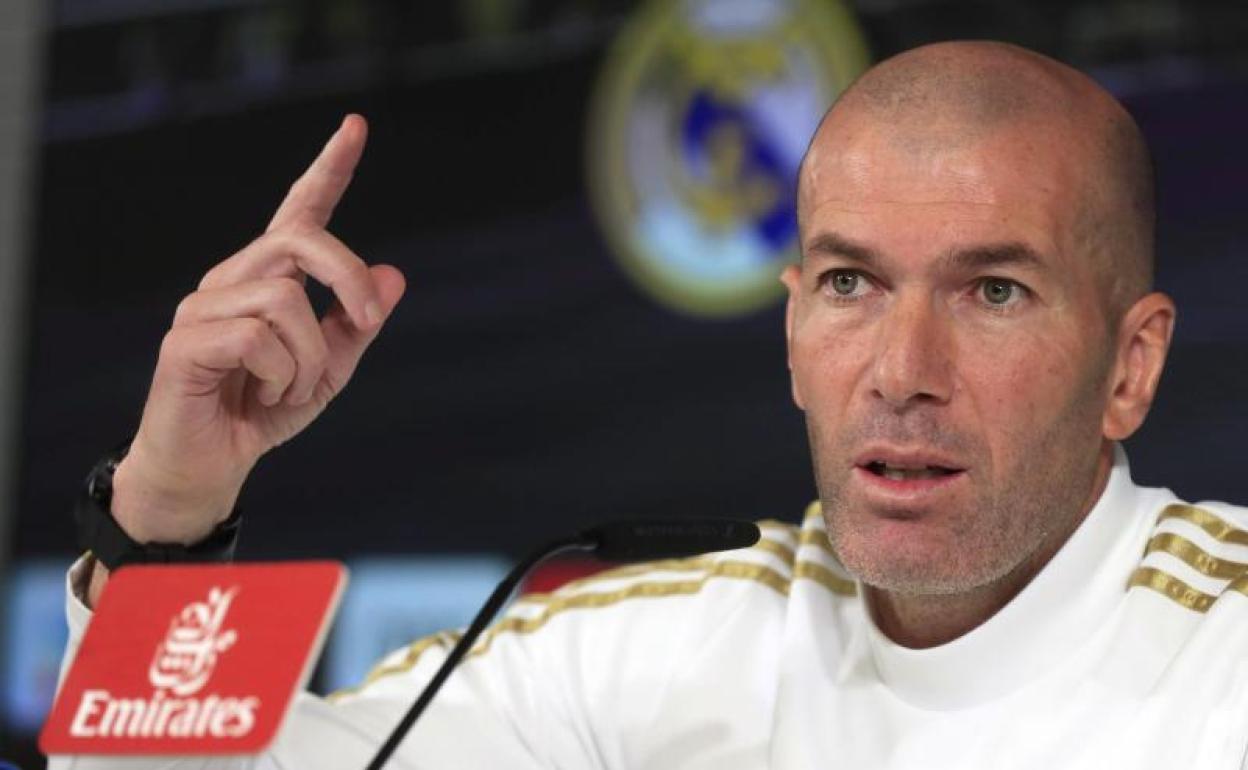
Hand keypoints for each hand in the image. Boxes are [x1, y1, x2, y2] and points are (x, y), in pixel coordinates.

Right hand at [108, 114, 405, 546]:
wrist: (210, 468)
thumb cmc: (262, 412)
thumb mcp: (329, 370)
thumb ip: (357, 324)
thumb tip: (392, 274)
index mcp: (268, 280)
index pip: (300, 212)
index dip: (329, 169)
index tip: (356, 126)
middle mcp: (232, 280)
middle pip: (301, 241)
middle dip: (347, 279)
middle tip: (366, 323)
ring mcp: (203, 307)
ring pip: (286, 298)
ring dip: (311, 357)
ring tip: (292, 391)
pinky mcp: (185, 342)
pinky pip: (258, 338)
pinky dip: (282, 376)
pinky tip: (265, 397)